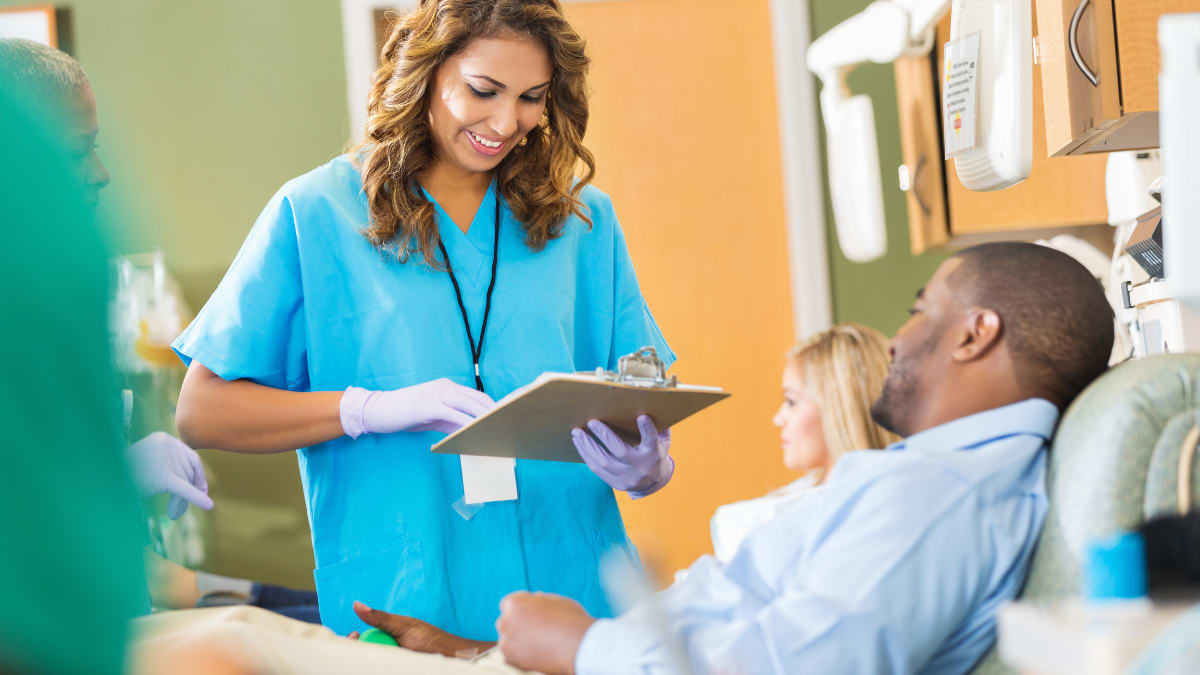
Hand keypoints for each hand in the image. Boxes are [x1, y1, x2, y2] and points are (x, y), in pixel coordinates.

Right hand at [126, 431, 213, 518]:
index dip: (198, 476)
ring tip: (174, 514)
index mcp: (163, 438)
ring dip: (181, 501)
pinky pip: (183, 489)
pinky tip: (208, 505)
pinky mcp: (161, 477)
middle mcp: (165, 444)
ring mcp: (162, 459)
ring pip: (184, 483)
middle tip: (178, 510)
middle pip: (188, 472)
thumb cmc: (125, 474)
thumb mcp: (151, 465)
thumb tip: (201, 486)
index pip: (192, 458)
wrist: (101, 479)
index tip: (202, 490)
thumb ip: (173, 468)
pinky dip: (196, 498)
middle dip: (188, 491)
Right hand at [340, 378, 494, 438]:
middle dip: (494, 412)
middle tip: (509, 425)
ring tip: (498, 430)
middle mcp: (445, 386)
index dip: (492, 406)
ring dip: (485, 417)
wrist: (378, 410)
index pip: (476, 396)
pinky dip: (467, 424)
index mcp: (447, 386)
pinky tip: (475, 433)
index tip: (505, 417)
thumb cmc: (405, 415)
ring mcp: (437, 394)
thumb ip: (451, 421)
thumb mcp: (432, 417)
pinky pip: (454, 415)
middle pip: (478, 399)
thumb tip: (470, 433)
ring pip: (469, 404)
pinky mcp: (429, 406)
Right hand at [349, 601, 493, 656]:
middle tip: (369, 645)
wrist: (450, 656)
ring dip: (375, 661)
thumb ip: (380, 618)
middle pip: (363, 656)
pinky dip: (385, 666)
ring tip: (391, 656)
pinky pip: (383, 668)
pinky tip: (386, 664)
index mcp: (381, 640)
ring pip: (373, 664)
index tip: (355, 636)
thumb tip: (357, 604)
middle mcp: (383, 654)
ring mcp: (390, 663)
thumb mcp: (403, 626)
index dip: (352, 642)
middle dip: (361, 652)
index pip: (359, 643)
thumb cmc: (430, 639)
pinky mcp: (396, 669)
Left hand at [496, 592, 594, 673]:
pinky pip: (511, 655)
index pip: (508, 604)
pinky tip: (539, 652)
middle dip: (517, 624)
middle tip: (537, 630)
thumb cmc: (571, 621)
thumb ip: (540, 600)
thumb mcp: (556, 601)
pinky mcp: (510, 658)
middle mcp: (506, 620)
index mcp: (515, 602)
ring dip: (518, 640)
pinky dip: (521, 655)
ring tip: (541, 642)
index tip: (532, 616)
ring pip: (508, 639)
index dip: (522, 609)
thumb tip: (535, 598)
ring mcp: (506, 641)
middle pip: (506, 621)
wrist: (580, 646)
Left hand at [571, 415, 673, 496]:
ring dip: (588, 446)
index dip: (647, 429)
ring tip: (577, 433)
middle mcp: (641, 467)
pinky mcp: (617, 484)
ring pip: (604, 462)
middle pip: (620, 451)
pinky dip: (586, 455)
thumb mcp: (662, 441)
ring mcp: (628, 478)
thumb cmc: (654, 454)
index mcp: (654, 453)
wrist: (653, 483)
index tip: (641, 417)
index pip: (651, 440)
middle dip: (604, 435)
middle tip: (591, 422)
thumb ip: (658, 427)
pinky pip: (597, 470)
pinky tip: (579, 444)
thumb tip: (650, 404)